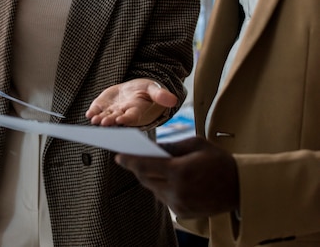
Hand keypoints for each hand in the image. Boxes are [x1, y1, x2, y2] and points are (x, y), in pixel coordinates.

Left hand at [85, 78, 177, 126]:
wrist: (134, 90)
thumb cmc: (147, 92)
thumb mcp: (154, 90)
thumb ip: (161, 95)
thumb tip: (173, 100)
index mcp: (137, 112)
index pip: (132, 118)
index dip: (126, 119)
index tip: (121, 120)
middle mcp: (123, 115)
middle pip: (116, 120)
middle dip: (110, 122)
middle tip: (104, 122)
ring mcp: (112, 112)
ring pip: (105, 118)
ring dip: (99, 120)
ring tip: (94, 120)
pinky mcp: (103, 107)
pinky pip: (97, 111)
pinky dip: (93, 113)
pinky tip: (89, 114)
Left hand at [115, 136, 238, 218]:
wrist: (239, 187)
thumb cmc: (218, 160)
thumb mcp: (195, 144)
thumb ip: (171, 146)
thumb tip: (151, 148)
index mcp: (180, 171)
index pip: (146, 165)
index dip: (129, 160)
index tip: (118, 155)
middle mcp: (177, 191)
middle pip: (146, 178)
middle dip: (136, 167)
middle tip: (127, 157)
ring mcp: (179, 205)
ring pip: (153, 188)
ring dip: (148, 177)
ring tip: (143, 164)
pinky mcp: (182, 213)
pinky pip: (163, 197)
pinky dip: (160, 186)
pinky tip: (162, 176)